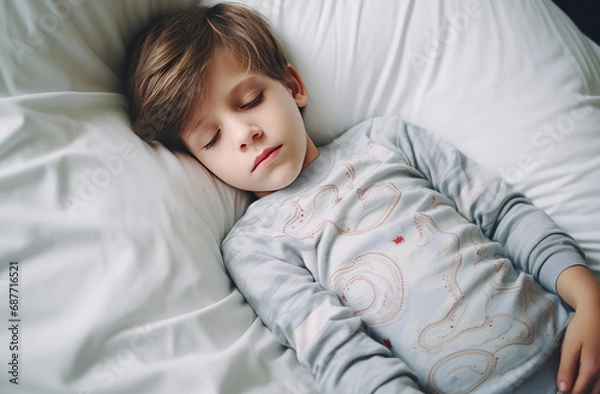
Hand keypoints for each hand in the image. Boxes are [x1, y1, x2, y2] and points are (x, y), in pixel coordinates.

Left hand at [556, 266, 599, 393]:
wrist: (597, 310)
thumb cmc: (582, 327)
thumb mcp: (569, 346)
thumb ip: (566, 368)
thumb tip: (563, 389)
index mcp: (591, 368)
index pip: (579, 391)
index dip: (568, 393)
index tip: (560, 392)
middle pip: (593, 392)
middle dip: (580, 393)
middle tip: (569, 390)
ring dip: (590, 390)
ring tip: (578, 387)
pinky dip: (598, 384)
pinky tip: (590, 380)